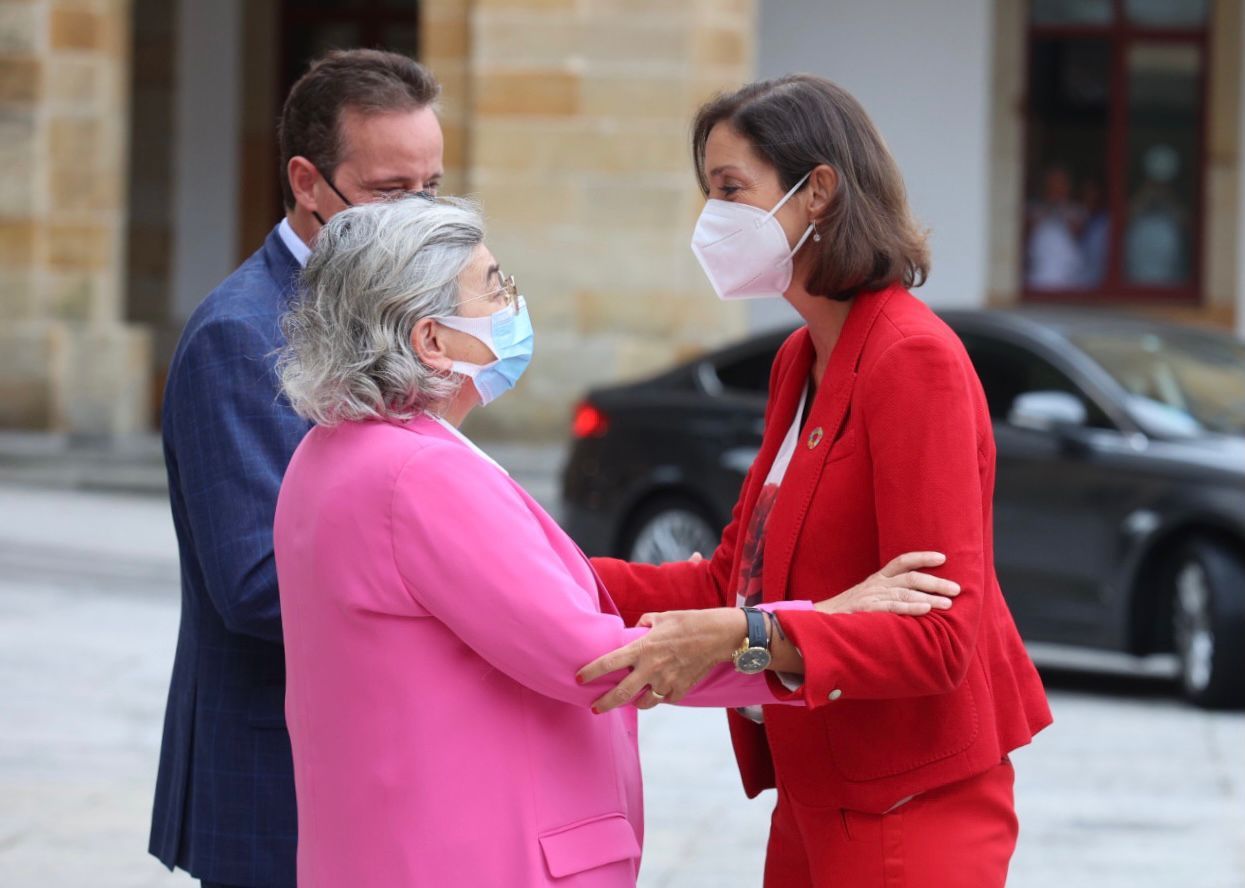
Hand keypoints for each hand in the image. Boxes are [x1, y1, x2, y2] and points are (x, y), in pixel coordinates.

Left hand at [575, 607, 744, 712]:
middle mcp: (651, 668)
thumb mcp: (661, 617)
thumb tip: (636, 628)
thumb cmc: (688, 622)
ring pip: (642, 702)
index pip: (609, 663)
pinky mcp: (679, 690)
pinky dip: (659, 696)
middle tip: (594, 708)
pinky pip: (663, 700)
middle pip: (621, 693)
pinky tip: (658, 690)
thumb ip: (644, 624)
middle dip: (604, 703)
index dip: (591, 672)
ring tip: (630, 699)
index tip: (579, 679)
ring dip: (634, 702)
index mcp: (643, 648)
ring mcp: (665, 682)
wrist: (717, 636)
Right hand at [816, 551, 959, 615]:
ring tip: (948, 604)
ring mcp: (871, 596)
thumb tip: (920, 600)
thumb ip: (890, 595)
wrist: (821, 621)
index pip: (902, 561)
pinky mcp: (867, 610)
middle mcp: (877, 584)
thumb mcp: (869, 597)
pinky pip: (892, 607)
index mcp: (878, 578)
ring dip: (929, 598)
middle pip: (910, 577)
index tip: (943, 558)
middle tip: (957, 589)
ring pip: (905, 593)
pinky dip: (911, 608)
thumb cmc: (850, 612)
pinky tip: (926, 611)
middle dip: (935, 582)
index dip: (922, 557)